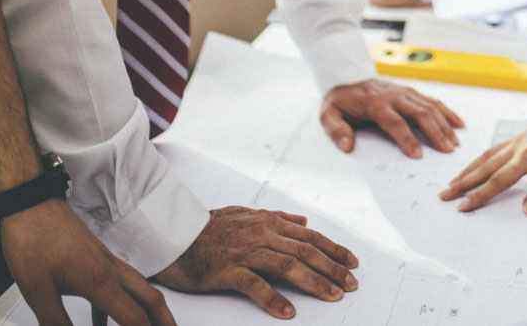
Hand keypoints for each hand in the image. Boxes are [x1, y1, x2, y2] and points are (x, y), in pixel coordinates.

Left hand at [0, 200, 173, 325]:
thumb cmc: (32, 241)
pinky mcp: (95, 256)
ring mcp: (106, 261)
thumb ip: (57, 323)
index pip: (133, 318)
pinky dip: (120, 304)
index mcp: (100, 281)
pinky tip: (102, 321)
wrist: (31, 205)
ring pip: (139, 288)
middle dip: (165, 320)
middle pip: (151, 298)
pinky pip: (118, 284)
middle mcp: (111, 270)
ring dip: (149, 309)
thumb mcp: (38, 292)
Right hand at [154, 206, 357, 318]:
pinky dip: (274, 299)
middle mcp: (262, 234)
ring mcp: (245, 251)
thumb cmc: (210, 227)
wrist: (173, 235)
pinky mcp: (227, 270)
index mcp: (269, 221)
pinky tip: (289, 312)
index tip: (353, 264)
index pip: (310, 237)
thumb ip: (277, 217)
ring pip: (288, 266)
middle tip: (351, 285)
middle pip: (306, 251)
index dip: (334, 250)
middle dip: (332, 269)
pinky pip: (255, 285)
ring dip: (314, 282)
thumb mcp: (246, 214)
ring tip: (332, 296)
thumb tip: (304, 221)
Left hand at [320, 78, 464, 155]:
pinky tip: (458, 123)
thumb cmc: (341, 100)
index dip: (407, 139)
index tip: (418, 155)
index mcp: (376, 103)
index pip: (395, 122)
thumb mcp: (328, 115)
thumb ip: (336, 130)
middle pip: (420, 113)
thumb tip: (347, 146)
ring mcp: (405, 92)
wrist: (346, 76)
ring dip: (444, 124)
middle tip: (447, 150)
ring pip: (430, 107)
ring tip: (455, 142)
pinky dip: (447, 112)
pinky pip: (433, 101)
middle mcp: (395, 96)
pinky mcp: (412, 92)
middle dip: (435, 133)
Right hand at [439, 100, 526, 214]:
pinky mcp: (523, 135)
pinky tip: (476, 164)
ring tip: (453, 183)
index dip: (479, 196)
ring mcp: (519, 138)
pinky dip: (481, 159)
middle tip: (444, 196)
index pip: (498, 181)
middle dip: (463, 184)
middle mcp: (519, 146)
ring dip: (468, 171)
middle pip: (485, 169)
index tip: (462, 207)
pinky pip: (495, 149)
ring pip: (487, 157)